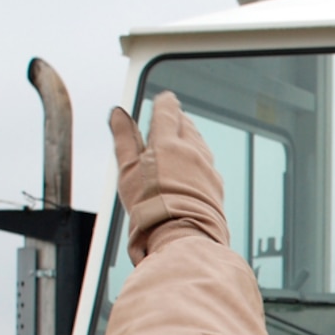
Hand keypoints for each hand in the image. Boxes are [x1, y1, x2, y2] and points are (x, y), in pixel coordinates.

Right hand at [110, 91, 228, 261]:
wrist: (182, 236)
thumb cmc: (150, 206)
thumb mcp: (128, 170)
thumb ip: (124, 139)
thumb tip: (118, 113)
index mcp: (168, 143)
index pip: (168, 112)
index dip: (165, 103)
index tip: (165, 98)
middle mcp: (192, 151)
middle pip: (187, 125)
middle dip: (178, 119)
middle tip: (172, 116)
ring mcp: (207, 168)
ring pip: (199, 143)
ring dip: (190, 137)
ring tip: (183, 137)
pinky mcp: (216, 185)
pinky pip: (207, 164)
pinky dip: (199, 159)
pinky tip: (194, 166)